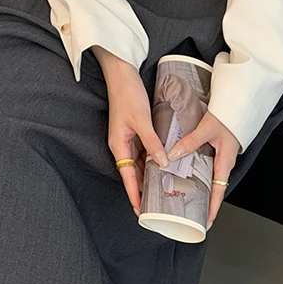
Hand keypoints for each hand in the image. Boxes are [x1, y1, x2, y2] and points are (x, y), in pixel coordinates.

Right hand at [94, 47, 167, 214]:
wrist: (122, 73)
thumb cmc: (127, 93)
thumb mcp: (141, 120)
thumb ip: (152, 142)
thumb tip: (162, 162)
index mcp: (118, 145)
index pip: (127, 178)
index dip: (134, 194)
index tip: (140, 210)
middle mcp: (122, 145)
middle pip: (133, 174)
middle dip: (143, 190)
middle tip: (157, 205)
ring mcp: (129, 139)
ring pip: (140, 164)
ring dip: (149, 176)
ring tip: (163, 190)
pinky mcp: (135, 132)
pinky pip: (144, 152)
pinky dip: (152, 161)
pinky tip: (163, 167)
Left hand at [168, 111, 239, 228]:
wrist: (237, 103)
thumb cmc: (228, 115)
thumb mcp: (207, 129)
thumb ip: (190, 142)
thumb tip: (174, 154)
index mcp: (225, 162)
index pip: (219, 191)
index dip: (212, 208)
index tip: (206, 221)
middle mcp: (224, 163)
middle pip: (214, 189)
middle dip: (204, 203)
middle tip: (192, 214)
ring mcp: (221, 158)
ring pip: (210, 178)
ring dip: (200, 189)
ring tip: (186, 198)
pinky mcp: (217, 151)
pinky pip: (208, 168)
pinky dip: (198, 175)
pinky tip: (187, 175)